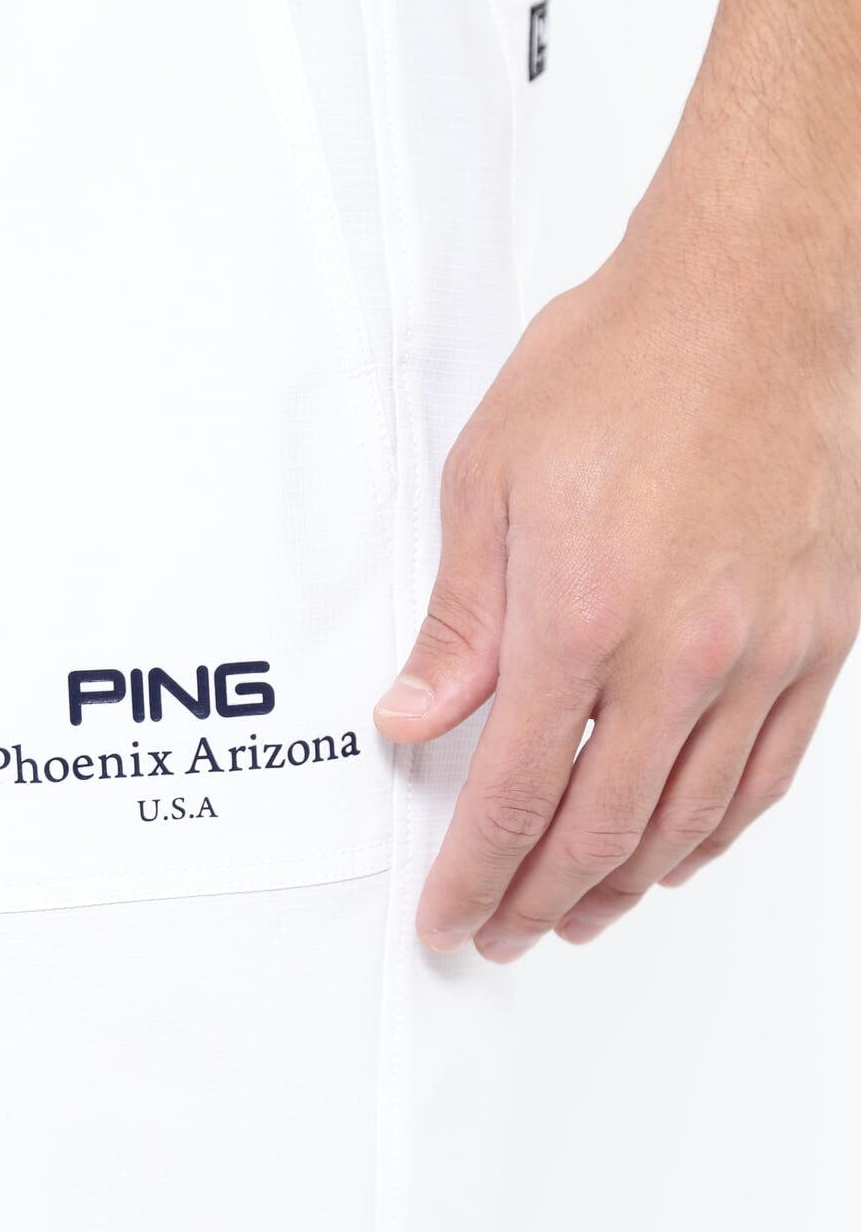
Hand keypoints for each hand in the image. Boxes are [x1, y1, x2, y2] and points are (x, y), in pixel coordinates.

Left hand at [372, 203, 860, 960]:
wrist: (755, 297)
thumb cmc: (624, 366)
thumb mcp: (489, 480)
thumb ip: (457, 622)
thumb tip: (414, 717)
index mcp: (580, 618)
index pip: (513, 799)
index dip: (474, 878)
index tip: (447, 918)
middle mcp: (679, 656)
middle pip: (600, 834)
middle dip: (538, 903)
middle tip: (502, 934)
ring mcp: (760, 655)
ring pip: (688, 824)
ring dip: (623, 888)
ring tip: (577, 917)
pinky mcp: (816, 641)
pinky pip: (765, 776)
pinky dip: (714, 835)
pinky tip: (676, 855)